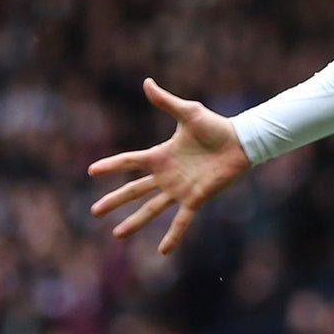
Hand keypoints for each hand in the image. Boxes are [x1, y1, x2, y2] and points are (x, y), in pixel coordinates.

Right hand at [88, 78, 250, 254]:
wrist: (241, 141)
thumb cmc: (216, 126)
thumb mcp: (188, 112)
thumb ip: (166, 102)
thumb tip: (146, 82)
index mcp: (161, 155)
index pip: (129, 161)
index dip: (111, 166)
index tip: (91, 171)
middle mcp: (167, 175)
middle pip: (134, 190)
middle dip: (114, 201)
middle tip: (94, 211)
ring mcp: (180, 189)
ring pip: (152, 209)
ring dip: (135, 222)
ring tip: (117, 235)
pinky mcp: (196, 198)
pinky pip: (181, 220)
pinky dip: (172, 235)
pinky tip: (162, 251)